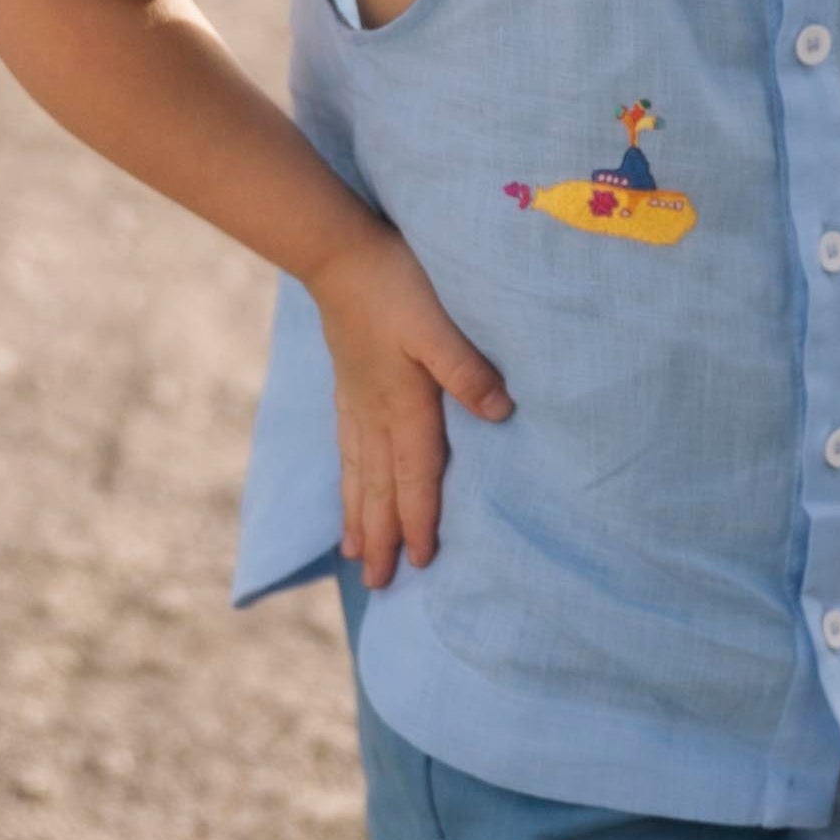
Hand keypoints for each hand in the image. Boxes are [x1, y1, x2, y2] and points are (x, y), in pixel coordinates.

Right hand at [308, 215, 511, 589]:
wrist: (338, 254)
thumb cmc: (396, 284)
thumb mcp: (439, 323)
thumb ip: (468, 370)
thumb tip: (501, 414)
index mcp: (405, 406)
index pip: (416, 476)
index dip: (420, 520)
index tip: (422, 563)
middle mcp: (376, 415)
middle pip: (379, 489)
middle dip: (382, 537)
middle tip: (379, 585)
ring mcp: (356, 402)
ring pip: (358, 474)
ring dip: (359, 517)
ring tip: (354, 555)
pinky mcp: (347, 386)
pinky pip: (346, 449)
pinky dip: (347, 480)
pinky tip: (347, 488)